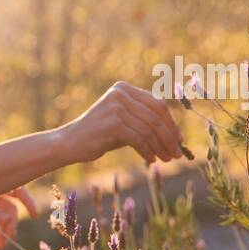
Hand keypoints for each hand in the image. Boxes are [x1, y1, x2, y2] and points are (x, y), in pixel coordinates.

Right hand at [64, 81, 184, 164]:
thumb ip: (144, 121)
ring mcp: (116, 107)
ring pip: (149, 128)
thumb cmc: (98, 136)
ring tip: (166, 159)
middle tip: (177, 153)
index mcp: (124, 89)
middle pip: (156, 116)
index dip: (171, 123)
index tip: (179, 140)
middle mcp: (120, 94)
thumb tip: (176, 135)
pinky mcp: (112, 123)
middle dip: (169, 136)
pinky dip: (148, 151)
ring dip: (161, 146)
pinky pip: (139, 138)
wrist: (68, 144)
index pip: (157, 104)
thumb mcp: (123, 123)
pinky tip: (150, 160)